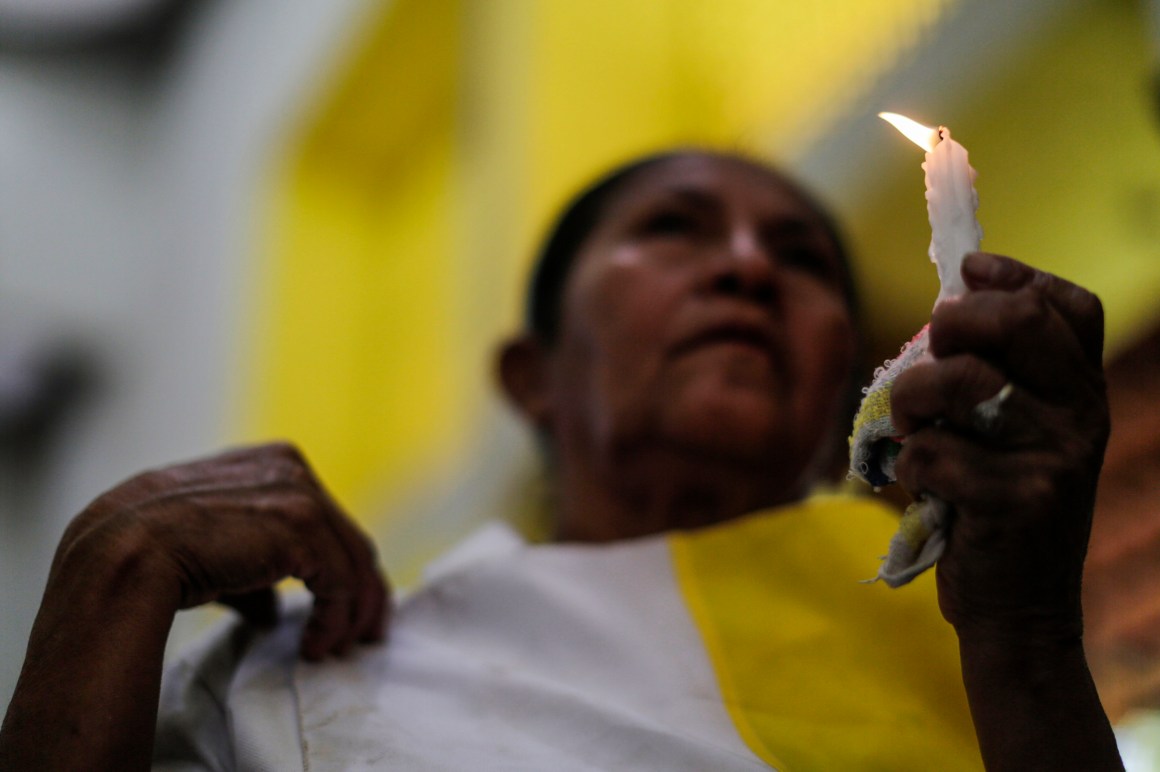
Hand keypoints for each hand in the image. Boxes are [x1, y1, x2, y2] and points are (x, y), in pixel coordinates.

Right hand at [56, 441, 388, 658]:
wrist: (124, 553)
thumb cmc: (151, 552)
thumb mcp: (210, 545)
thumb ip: (251, 567)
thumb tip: (271, 612)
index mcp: (270, 462)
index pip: (326, 517)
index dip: (341, 563)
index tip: (347, 604)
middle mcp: (291, 469)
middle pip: (349, 538)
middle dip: (362, 590)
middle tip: (363, 632)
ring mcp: (299, 494)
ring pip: (353, 563)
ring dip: (352, 613)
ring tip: (337, 647)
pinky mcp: (302, 528)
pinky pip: (340, 583)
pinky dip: (336, 619)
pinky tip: (315, 646)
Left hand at [890, 253, 1107, 642]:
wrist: (1020, 612)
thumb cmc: (997, 511)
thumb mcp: (1016, 439)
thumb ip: (999, 378)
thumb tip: (946, 305)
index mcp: (1082, 394)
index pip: (1070, 308)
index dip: (1015, 276)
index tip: (968, 271)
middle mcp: (1080, 418)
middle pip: (1016, 322)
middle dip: (952, 323)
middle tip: (928, 353)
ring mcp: (1052, 459)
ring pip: (958, 381)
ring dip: (911, 399)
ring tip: (910, 427)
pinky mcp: (1014, 501)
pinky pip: (929, 451)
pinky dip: (904, 464)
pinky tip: (919, 486)